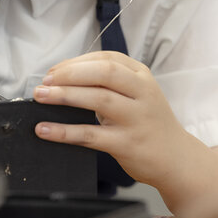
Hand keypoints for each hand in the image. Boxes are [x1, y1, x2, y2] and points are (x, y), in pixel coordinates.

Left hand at [33, 51, 192, 186]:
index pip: (106, 59)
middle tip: (44, 81)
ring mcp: (136, 119)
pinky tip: (45, 129)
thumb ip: (108, 82)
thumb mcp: (137, 93)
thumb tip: (62, 76)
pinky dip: (64, 131)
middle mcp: (142, 93)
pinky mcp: (127, 144)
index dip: (76, 62)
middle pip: (103, 73)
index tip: (53, 70)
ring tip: (40, 97)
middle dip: (69, 74)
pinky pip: (90, 135)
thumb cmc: (149, 123)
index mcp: (141, 76)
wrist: (178, 159)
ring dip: (64, 96)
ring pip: (98, 100)